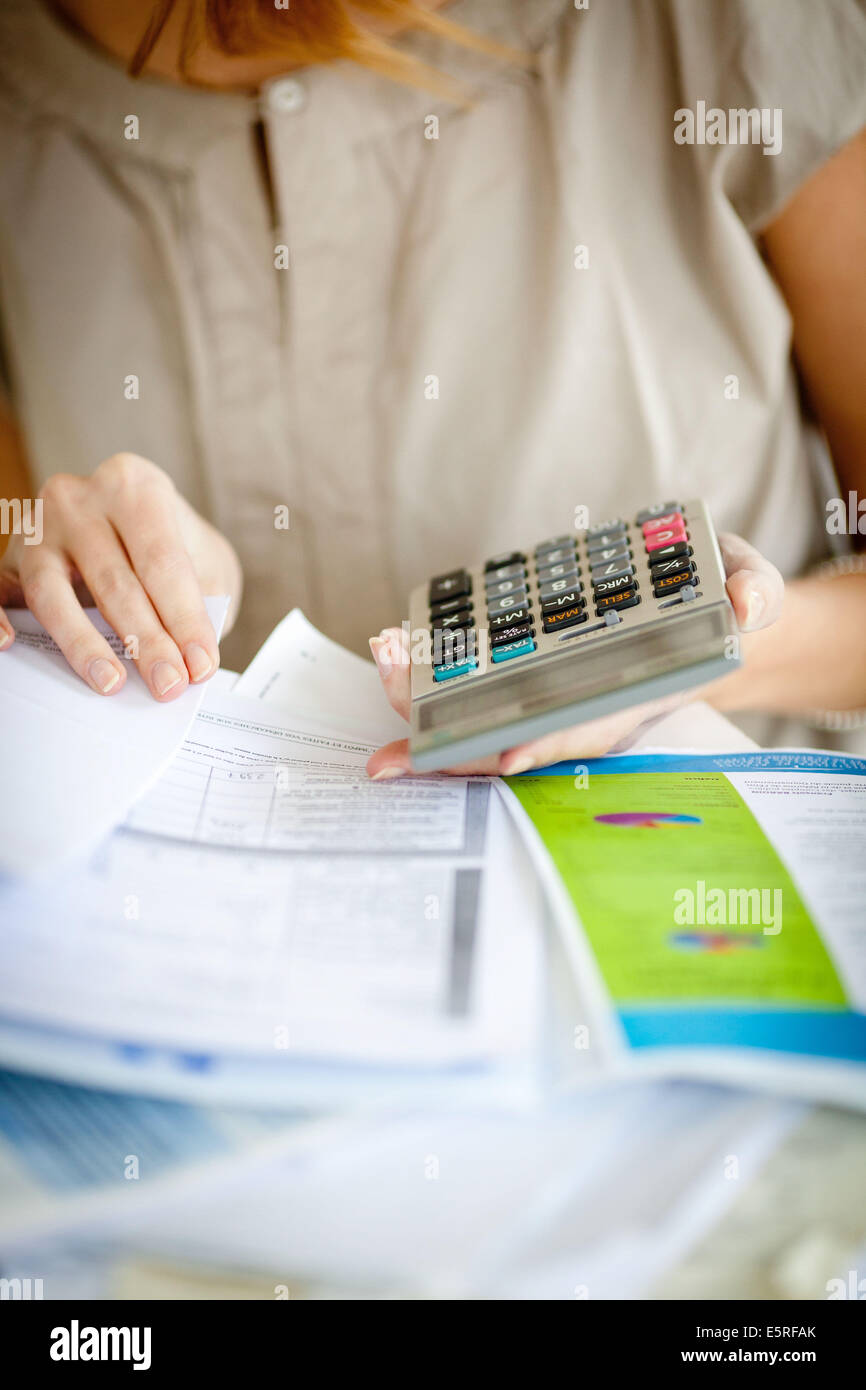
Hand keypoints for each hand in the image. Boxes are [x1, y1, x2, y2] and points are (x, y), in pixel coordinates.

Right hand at [0, 453, 241, 699]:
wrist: (130, 521)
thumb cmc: (168, 542)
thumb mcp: (205, 559)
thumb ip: (204, 599)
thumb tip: (192, 656)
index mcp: (135, 487)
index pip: (162, 561)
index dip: (185, 619)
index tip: (200, 664)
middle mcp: (80, 499)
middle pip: (114, 581)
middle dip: (146, 642)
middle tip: (168, 684)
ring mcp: (38, 528)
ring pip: (52, 592)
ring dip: (84, 644)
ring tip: (111, 682)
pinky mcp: (10, 559)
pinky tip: (9, 643)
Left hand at [366, 532, 782, 777]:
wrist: (713, 619)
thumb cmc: (729, 607)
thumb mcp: (754, 591)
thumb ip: (755, 593)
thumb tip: (747, 602)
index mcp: (640, 696)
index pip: (591, 728)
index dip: (551, 741)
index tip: (507, 754)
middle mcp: (591, 705)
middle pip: (519, 734)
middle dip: (461, 737)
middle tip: (400, 724)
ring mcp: (559, 694)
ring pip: (487, 716)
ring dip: (431, 703)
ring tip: (384, 665)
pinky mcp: (538, 673)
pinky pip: (479, 686)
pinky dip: (437, 677)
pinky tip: (396, 654)